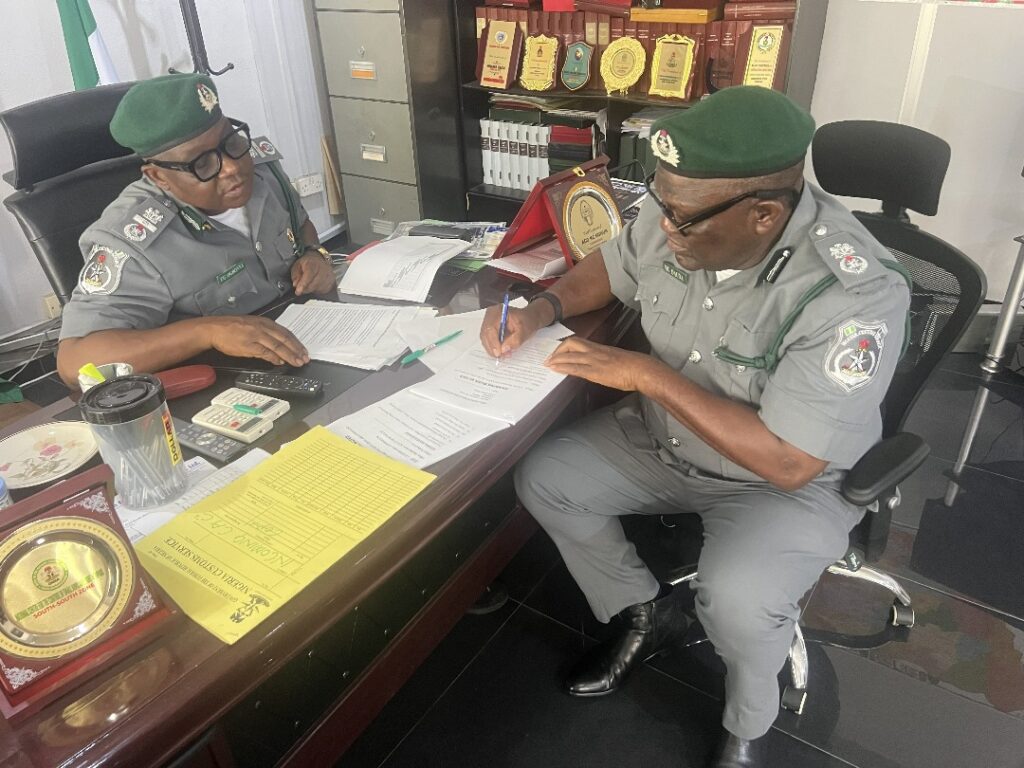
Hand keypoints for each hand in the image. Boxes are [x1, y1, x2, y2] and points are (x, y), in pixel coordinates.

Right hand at [204, 315, 309, 366]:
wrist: (214, 328)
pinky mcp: (248, 345)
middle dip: (297, 350)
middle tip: (305, 358)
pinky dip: (274, 358)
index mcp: (265, 322)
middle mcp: (262, 328)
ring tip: (297, 362)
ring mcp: (256, 336)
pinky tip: (280, 362)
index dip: (296, 343)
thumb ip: (267, 333)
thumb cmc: (232, 327)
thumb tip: (279, 345)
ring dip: (289, 355)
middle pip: (285, 339)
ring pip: (278, 346)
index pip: (286, 333)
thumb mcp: (253, 325)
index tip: (304, 350)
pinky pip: (265, 352)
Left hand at [291, 253, 336, 295]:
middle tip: (300, 289)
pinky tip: (315, 285)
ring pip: (318, 288)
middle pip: (314, 284)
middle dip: (305, 289)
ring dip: (311, 290)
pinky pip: (324, 290)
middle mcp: (323, 269)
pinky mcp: (332, 281)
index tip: (298, 291)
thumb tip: (296, 284)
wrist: (319, 258)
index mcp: (313, 263)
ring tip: (308, 284)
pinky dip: (317, 290)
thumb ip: (296, 275)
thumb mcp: (297, 265)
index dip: (303, 284)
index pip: (309, 275)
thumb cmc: (308, 262)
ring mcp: (329, 275)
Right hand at [479, 302, 546, 357]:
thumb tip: (504, 349)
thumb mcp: (525, 331)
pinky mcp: (490, 327)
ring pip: (485, 338)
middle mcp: (490, 315)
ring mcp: (488, 321)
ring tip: (504, 354)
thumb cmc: (527, 321)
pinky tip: (502, 351)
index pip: (490, 328)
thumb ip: (515, 340)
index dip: (493, 342)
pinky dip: (494, 347)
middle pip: (485, 334)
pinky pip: (488, 339)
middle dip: (492, 347)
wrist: (529, 318)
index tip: (499, 353)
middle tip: (501, 356)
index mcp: (498, 312)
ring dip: (493, 348)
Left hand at [545, 337, 661, 391]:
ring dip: (556, 359)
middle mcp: (595, 351)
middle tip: (549, 358)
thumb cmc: (633, 366)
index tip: (557, 351)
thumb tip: (597, 365)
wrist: (641, 369)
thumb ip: (604, 360)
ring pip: (570, 355)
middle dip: (557, 350)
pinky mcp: (596, 372)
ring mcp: (594, 360)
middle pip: (570, 343)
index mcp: (600, 348)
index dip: (564, 346)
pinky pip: (576, 368)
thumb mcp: (615, 359)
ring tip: (547, 364)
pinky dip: (563, 368)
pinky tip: (555, 370)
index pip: (578, 342)